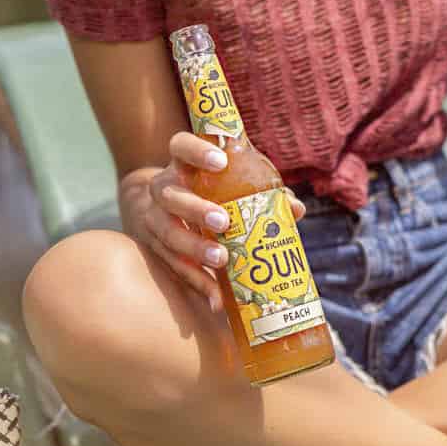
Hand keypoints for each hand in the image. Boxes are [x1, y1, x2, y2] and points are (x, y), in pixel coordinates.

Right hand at [118, 133, 306, 303]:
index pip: (180, 146)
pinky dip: (198, 283)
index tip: (220, 162)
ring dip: (194, 248)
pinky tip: (217, 299)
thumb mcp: (225, 181)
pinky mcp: (155, 249)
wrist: (151, 207)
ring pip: (167, 233)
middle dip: (196, 209)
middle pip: (171, 195)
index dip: (196, 151)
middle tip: (223, 221)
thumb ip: (259, 190)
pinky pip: (175, 267)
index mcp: (182, 165)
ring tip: (220, 259)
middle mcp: (163, 190)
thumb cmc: (203, 190)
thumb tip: (295, 209)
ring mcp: (154, 220)